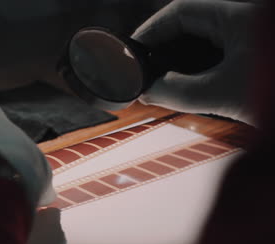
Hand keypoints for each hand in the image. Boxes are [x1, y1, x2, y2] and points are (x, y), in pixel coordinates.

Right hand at [132, 0, 256, 125]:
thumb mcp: (222, 94)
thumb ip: (179, 93)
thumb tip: (148, 92)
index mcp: (238, 17)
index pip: (180, 12)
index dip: (150, 30)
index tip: (131, 50)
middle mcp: (242, 23)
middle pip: (187, 27)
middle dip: (161, 48)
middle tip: (141, 69)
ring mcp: (246, 41)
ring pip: (199, 44)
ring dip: (176, 61)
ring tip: (157, 80)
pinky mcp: (249, 59)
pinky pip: (213, 58)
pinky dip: (193, 71)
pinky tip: (181, 87)